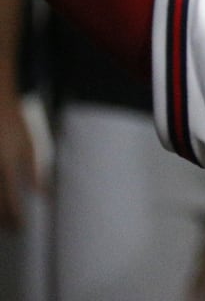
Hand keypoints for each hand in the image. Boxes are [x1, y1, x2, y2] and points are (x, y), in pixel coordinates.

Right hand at [0, 92, 38, 230]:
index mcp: (6, 165)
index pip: (11, 201)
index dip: (15, 218)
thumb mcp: (28, 146)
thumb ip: (36, 172)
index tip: (22, 229)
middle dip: (4, 222)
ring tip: (3, 224)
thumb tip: (44, 196)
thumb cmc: (13, 127)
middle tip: (13, 232)